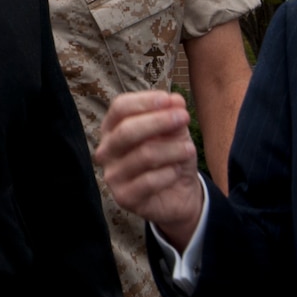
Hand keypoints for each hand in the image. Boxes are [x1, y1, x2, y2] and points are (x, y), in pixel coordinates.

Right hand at [95, 91, 205, 249]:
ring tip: (189, 149)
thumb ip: (173, 115)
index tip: (169, 99)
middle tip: (184, 117)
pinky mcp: (123, 197)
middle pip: (127, 130)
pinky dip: (170, 173)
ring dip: (173, 149)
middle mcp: (107, 151)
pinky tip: (177, 171)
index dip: (144, 101)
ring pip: (143, 155)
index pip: (120, 108)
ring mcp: (112, 175)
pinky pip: (149, 181)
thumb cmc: (170, 156)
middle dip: (159, 121)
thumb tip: (176, 101)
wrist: (178, 193)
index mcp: (113, 128)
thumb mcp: (175, 131)